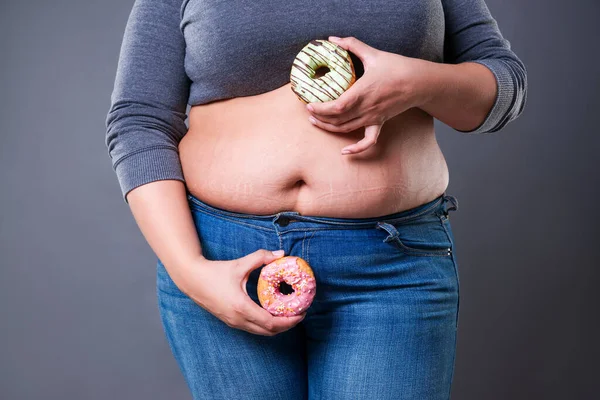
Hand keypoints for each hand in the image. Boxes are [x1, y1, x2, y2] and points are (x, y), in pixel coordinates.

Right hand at [174, 250, 305, 335]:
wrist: (192, 279)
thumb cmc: (215, 272)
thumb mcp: (240, 264)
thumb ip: (261, 257)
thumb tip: (280, 253)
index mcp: (241, 307)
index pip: (271, 322)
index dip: (288, 321)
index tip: (301, 313)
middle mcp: (238, 319)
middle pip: (269, 332)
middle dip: (286, 325)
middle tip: (299, 314)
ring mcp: (234, 323)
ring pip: (261, 332)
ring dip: (276, 327)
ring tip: (289, 315)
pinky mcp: (231, 322)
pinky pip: (253, 328)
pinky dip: (266, 325)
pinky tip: (272, 313)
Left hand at [306, 36, 425, 154]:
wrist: (419, 82)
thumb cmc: (397, 67)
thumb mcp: (373, 54)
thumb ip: (352, 45)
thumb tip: (333, 38)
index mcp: (362, 92)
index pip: (337, 106)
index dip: (321, 109)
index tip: (309, 105)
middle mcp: (366, 108)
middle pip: (338, 120)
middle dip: (320, 118)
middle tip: (309, 112)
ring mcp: (373, 118)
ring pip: (346, 129)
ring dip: (329, 128)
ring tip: (316, 122)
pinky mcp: (380, 123)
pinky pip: (368, 141)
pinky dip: (356, 149)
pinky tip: (344, 152)